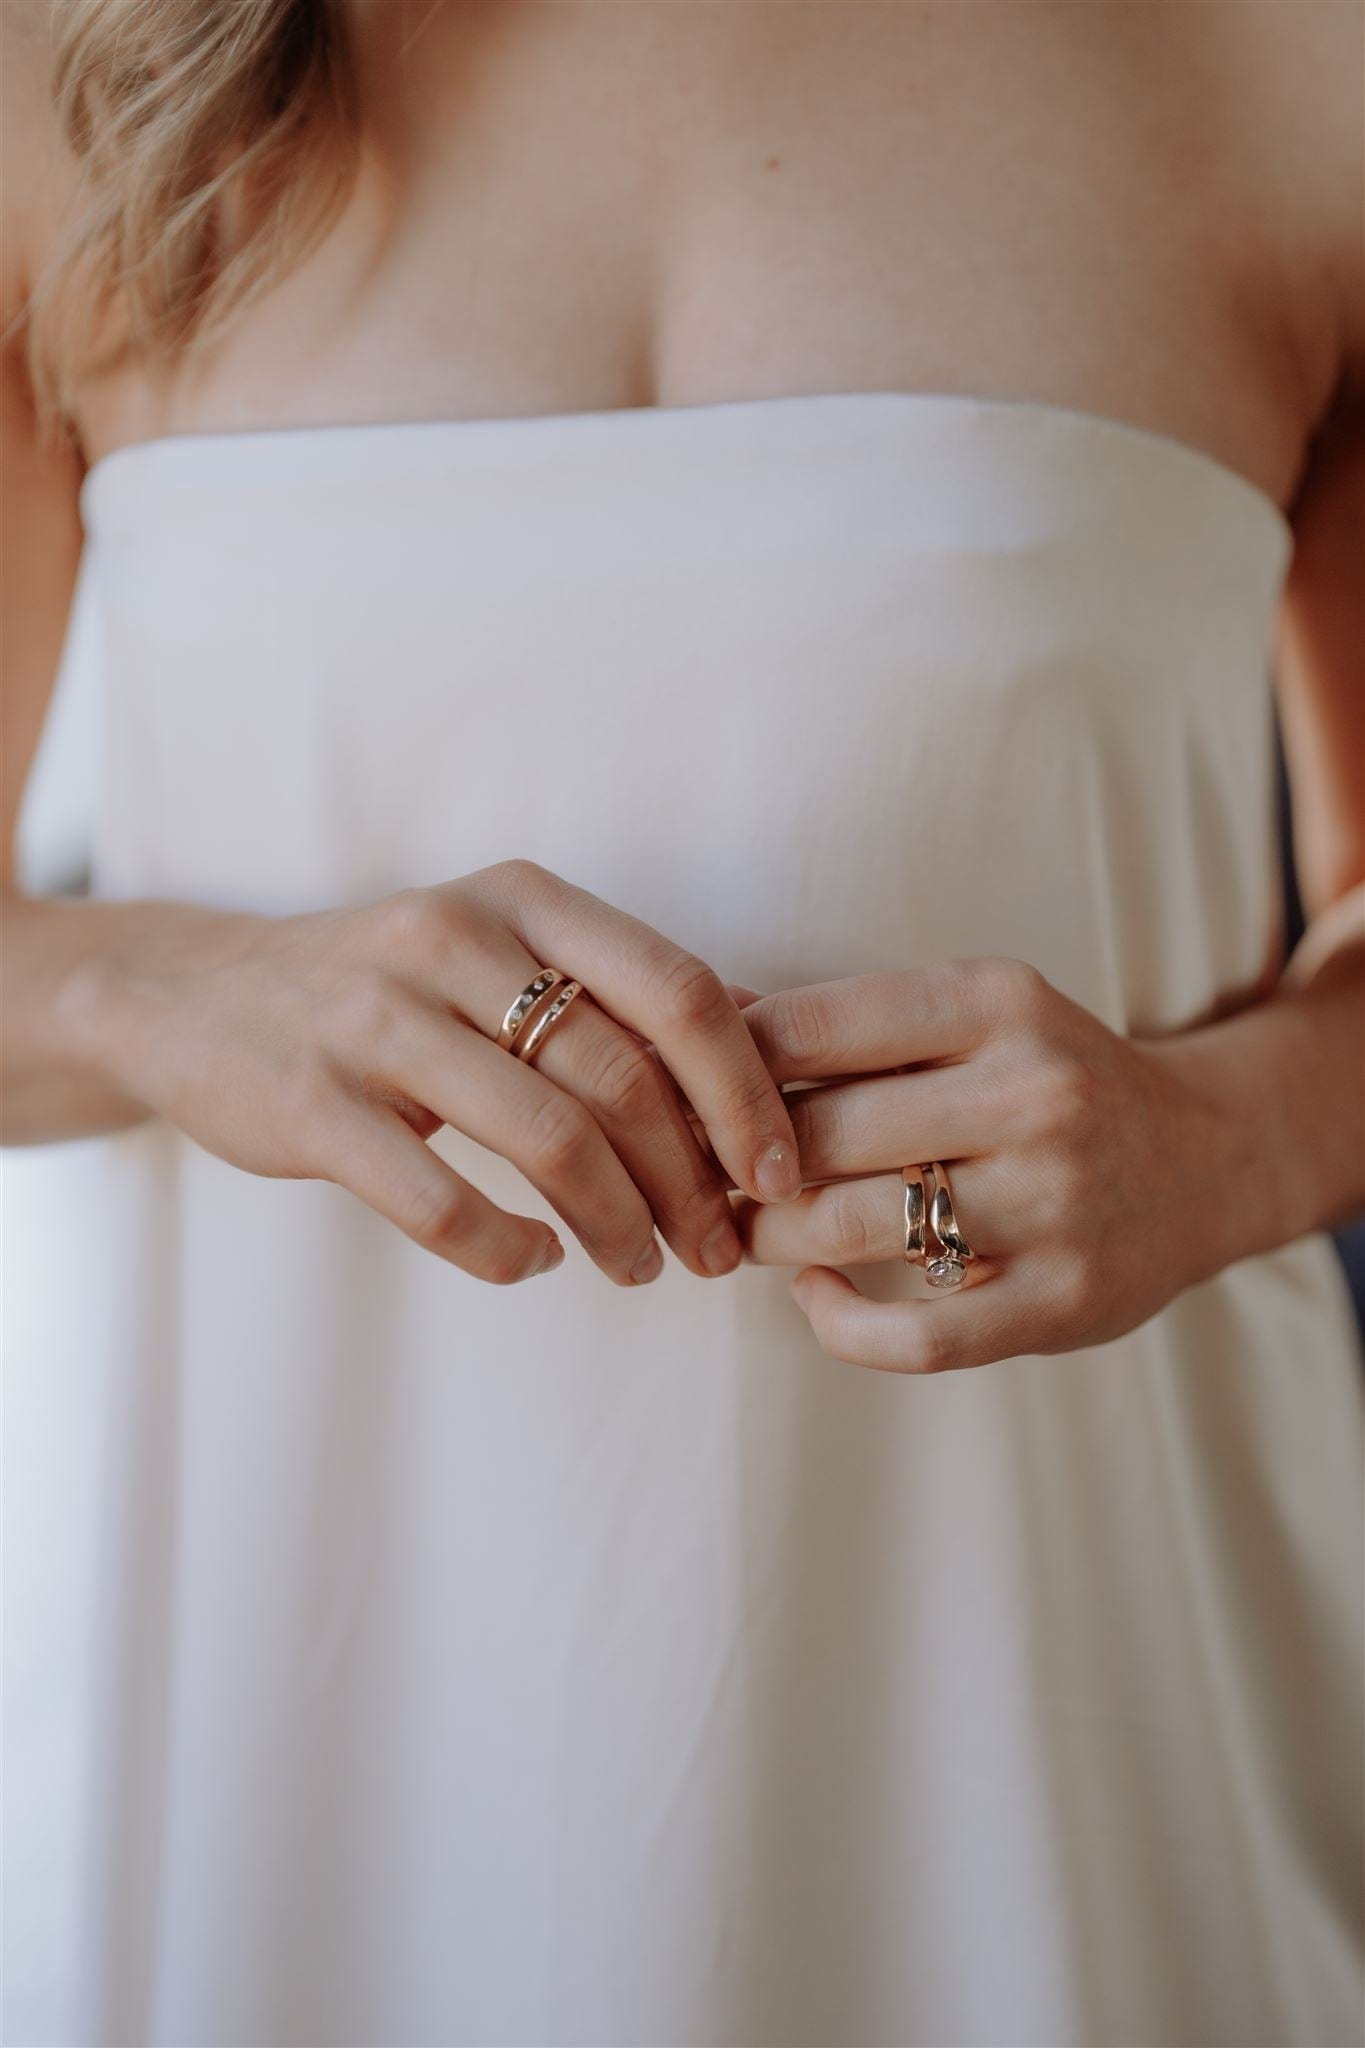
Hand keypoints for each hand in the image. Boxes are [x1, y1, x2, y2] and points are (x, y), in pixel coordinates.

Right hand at [73, 859, 801, 1286]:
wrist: (198, 997)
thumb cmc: (389, 987)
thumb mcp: (503, 948)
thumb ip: (620, 988)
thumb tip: (770, 1037)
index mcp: (522, 899)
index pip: (676, 991)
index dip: (744, 1093)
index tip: (778, 1173)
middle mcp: (453, 941)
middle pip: (621, 1076)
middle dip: (691, 1183)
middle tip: (718, 1253)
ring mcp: (375, 1020)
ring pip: (545, 1139)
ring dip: (615, 1225)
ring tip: (639, 1268)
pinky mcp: (311, 1103)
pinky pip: (437, 1198)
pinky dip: (504, 1248)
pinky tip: (532, 1262)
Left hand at [730, 955, 1233, 1372]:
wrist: (1205, 1159)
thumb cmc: (1046, 1080)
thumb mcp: (968, 1016)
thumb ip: (844, 1022)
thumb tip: (697, 1017)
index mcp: (997, 1000)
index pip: (807, 1027)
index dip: (719, 1069)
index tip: (681, 1096)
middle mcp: (1033, 1093)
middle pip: (816, 1132)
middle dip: (734, 1163)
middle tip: (698, 1175)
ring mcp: (1053, 1202)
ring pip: (847, 1227)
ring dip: (767, 1239)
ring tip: (747, 1230)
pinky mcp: (1062, 1301)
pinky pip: (912, 1335)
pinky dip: (835, 1323)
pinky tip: (816, 1293)